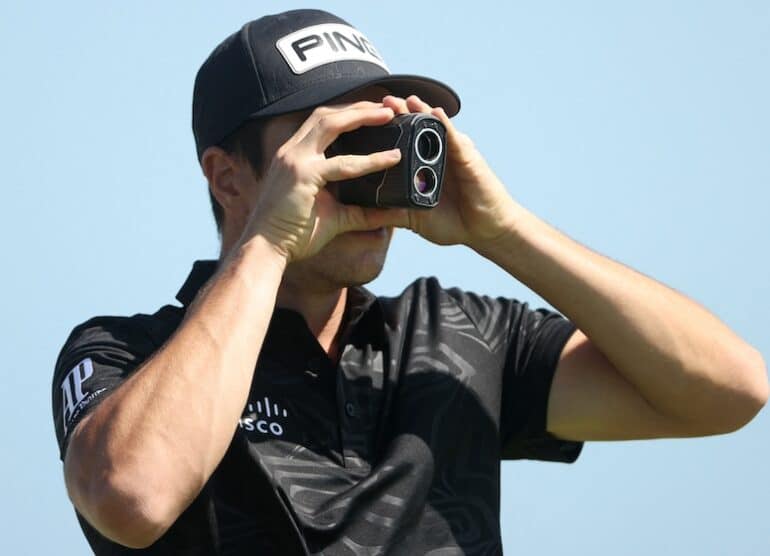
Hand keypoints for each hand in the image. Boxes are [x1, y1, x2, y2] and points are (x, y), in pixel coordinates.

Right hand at [241, 101, 403, 261]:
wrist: (267, 248)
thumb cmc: (295, 233)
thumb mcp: (334, 217)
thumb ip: (362, 212)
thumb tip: (392, 215)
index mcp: (295, 155)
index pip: (321, 122)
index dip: (348, 113)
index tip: (373, 111)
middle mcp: (292, 151)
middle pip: (326, 115)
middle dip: (357, 106)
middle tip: (387, 106)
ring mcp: (295, 161)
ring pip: (330, 124)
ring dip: (361, 116)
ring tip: (388, 115)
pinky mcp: (303, 176)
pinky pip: (343, 164)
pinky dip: (370, 160)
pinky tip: (391, 158)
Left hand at [382, 95, 517, 248]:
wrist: (485, 231)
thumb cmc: (455, 223)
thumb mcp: (416, 218)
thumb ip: (394, 213)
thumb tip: (365, 215)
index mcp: (424, 167)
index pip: (404, 143)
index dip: (389, 130)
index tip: (368, 120)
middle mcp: (438, 156)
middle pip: (418, 129)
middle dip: (401, 113)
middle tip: (383, 101)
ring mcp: (454, 154)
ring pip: (435, 127)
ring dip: (420, 111)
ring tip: (406, 100)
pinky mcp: (468, 157)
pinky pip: (455, 138)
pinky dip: (445, 125)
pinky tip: (435, 113)